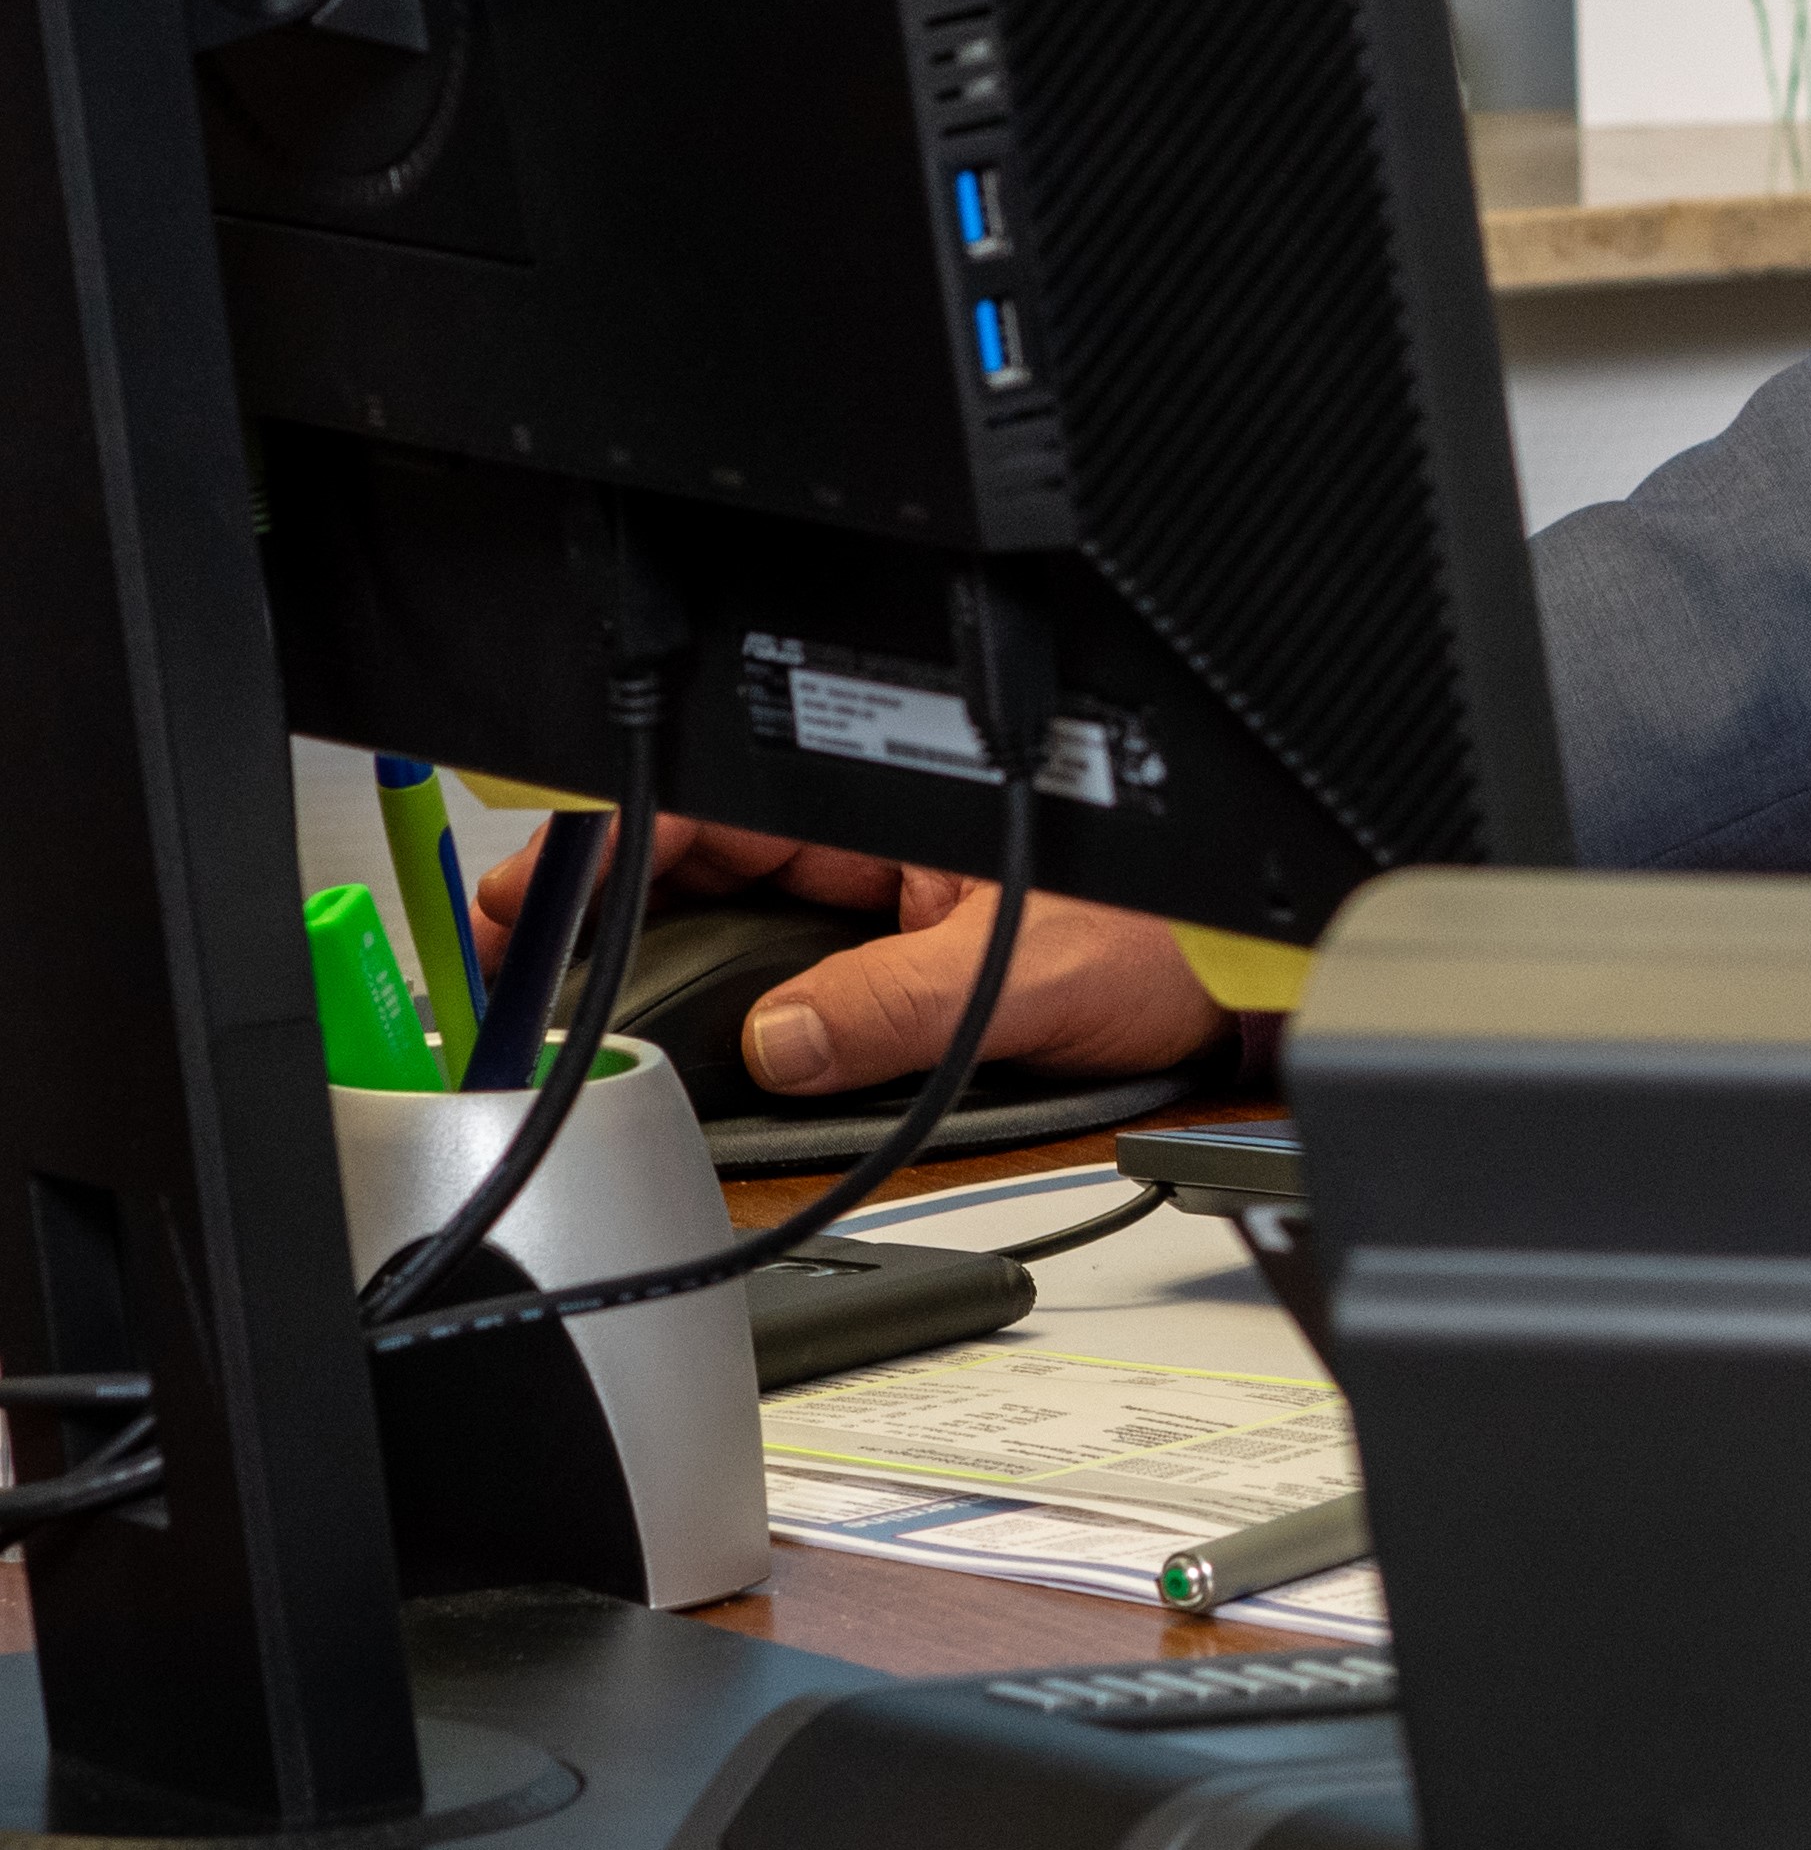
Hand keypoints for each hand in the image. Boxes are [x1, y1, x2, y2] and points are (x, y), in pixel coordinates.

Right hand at [467, 816, 1225, 1095]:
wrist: (1259, 987)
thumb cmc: (1178, 940)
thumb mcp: (1024, 971)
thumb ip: (889, 1006)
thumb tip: (779, 1043)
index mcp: (901, 808)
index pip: (724, 807)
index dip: (614, 848)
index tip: (527, 894)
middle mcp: (889, 849)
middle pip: (713, 866)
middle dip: (609, 905)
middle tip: (511, 966)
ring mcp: (894, 904)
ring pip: (744, 924)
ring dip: (664, 956)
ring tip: (566, 1004)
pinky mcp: (910, 959)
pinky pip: (795, 975)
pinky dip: (732, 1002)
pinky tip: (681, 1039)